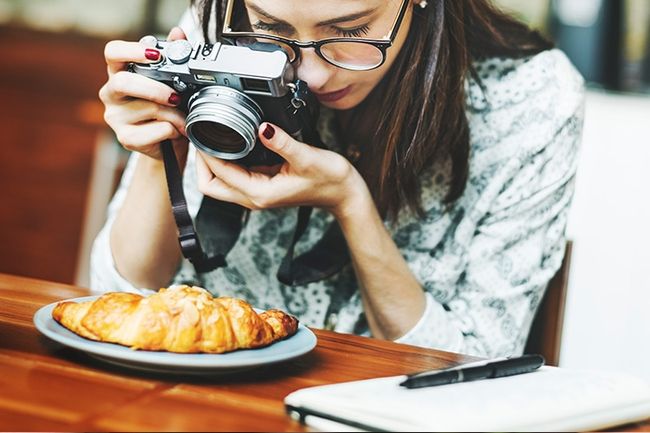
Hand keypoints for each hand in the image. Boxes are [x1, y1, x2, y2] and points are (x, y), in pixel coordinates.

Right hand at [98, 27, 188, 160]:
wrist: (169, 143)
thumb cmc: (167, 107)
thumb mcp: (173, 81)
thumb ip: (174, 56)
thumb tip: (177, 33)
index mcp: (120, 72)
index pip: (113, 53)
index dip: (131, 51)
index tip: (155, 55)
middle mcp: (111, 93)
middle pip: (124, 83)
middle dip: (156, 89)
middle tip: (177, 96)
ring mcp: (115, 116)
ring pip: (148, 109)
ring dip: (174, 114)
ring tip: (183, 118)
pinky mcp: (125, 138)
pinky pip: (155, 130)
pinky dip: (173, 131)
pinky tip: (175, 131)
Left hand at [196, 123, 369, 218]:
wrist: (343, 193)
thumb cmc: (330, 180)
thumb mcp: (306, 157)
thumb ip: (281, 142)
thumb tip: (262, 127)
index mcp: (260, 193)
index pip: (218, 175)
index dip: (205, 154)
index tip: (200, 132)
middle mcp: (254, 197)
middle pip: (209, 186)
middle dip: (200, 163)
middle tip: (200, 136)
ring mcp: (256, 193)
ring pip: (219, 183)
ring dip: (211, 162)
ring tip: (209, 136)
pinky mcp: (261, 186)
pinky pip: (233, 176)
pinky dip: (225, 162)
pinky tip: (229, 143)